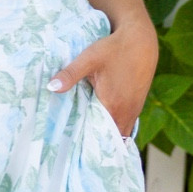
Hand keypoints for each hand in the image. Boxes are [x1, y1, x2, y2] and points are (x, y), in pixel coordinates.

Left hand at [48, 16, 158, 138]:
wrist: (141, 40)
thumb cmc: (114, 48)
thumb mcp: (89, 58)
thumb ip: (70, 74)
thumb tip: (51, 87)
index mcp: (114, 106)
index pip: (101, 137)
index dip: (88, 145)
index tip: (75, 151)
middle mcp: (127, 113)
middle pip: (110, 139)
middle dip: (96, 144)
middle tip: (78, 150)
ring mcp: (134, 110)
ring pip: (120, 132)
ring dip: (106, 136)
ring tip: (88, 141)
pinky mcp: (137, 105)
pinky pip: (125, 124)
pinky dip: (114, 127)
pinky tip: (101, 125)